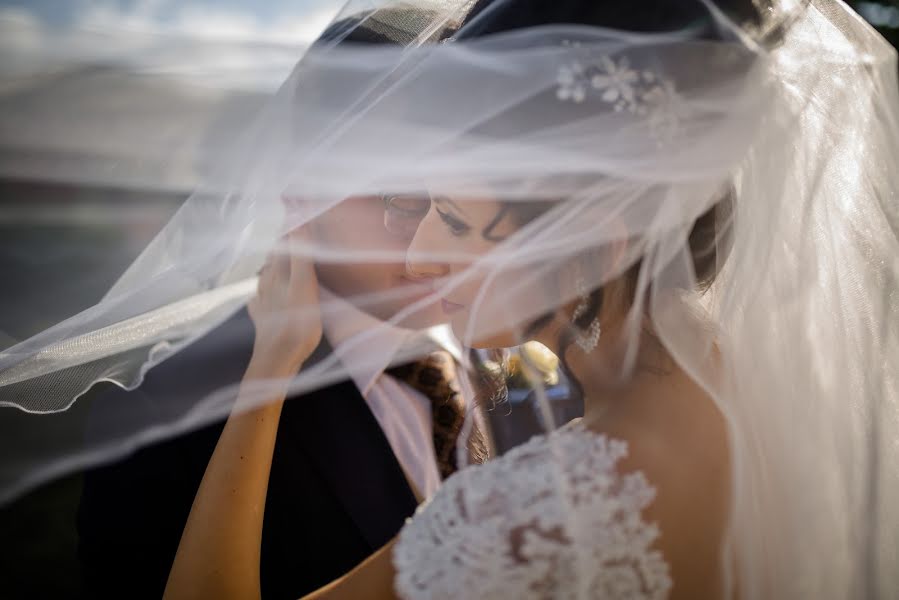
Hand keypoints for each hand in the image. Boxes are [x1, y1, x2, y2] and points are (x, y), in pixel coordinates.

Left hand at [248, 227, 321, 375]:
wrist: (276, 359)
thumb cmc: (296, 325)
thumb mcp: (305, 286)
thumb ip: (301, 257)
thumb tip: (298, 226)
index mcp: (280, 273)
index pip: (287, 244)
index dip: (294, 229)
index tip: (298, 211)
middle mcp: (269, 283)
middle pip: (276, 258)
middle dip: (285, 246)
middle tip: (295, 234)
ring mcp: (263, 302)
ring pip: (268, 277)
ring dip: (275, 266)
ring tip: (283, 261)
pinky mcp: (261, 319)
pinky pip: (260, 300)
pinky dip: (264, 292)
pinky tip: (263, 296)